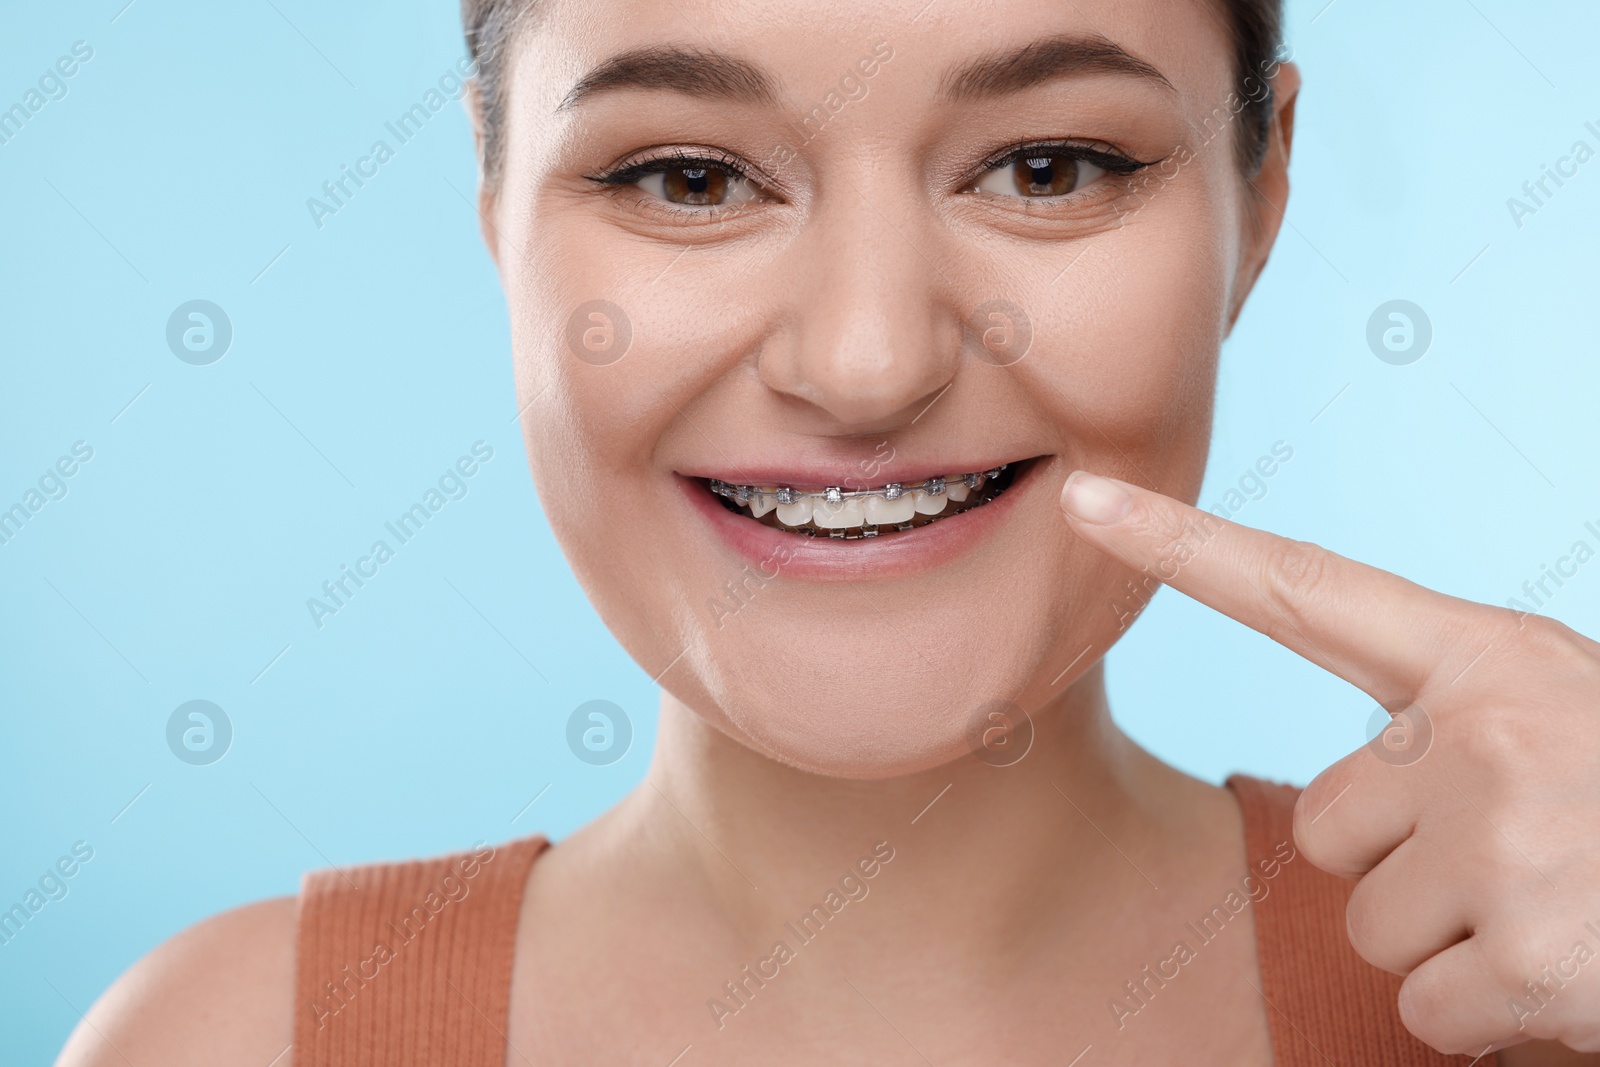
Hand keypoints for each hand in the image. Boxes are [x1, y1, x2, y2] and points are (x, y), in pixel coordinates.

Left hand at [1059, 469, 1599, 1056]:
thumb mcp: (1567, 726)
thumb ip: (1453, 734)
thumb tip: (1354, 805)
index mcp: (1495, 661)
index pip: (1307, 591)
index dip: (1183, 547)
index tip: (1086, 501)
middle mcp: (1488, 731)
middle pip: (1330, 824)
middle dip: (1409, 867)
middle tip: (1534, 863)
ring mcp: (1512, 839)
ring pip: (1372, 922)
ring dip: (1458, 945)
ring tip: (1568, 915)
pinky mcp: (1535, 953)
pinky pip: (1427, 1009)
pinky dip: (1496, 1022)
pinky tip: (1579, 981)